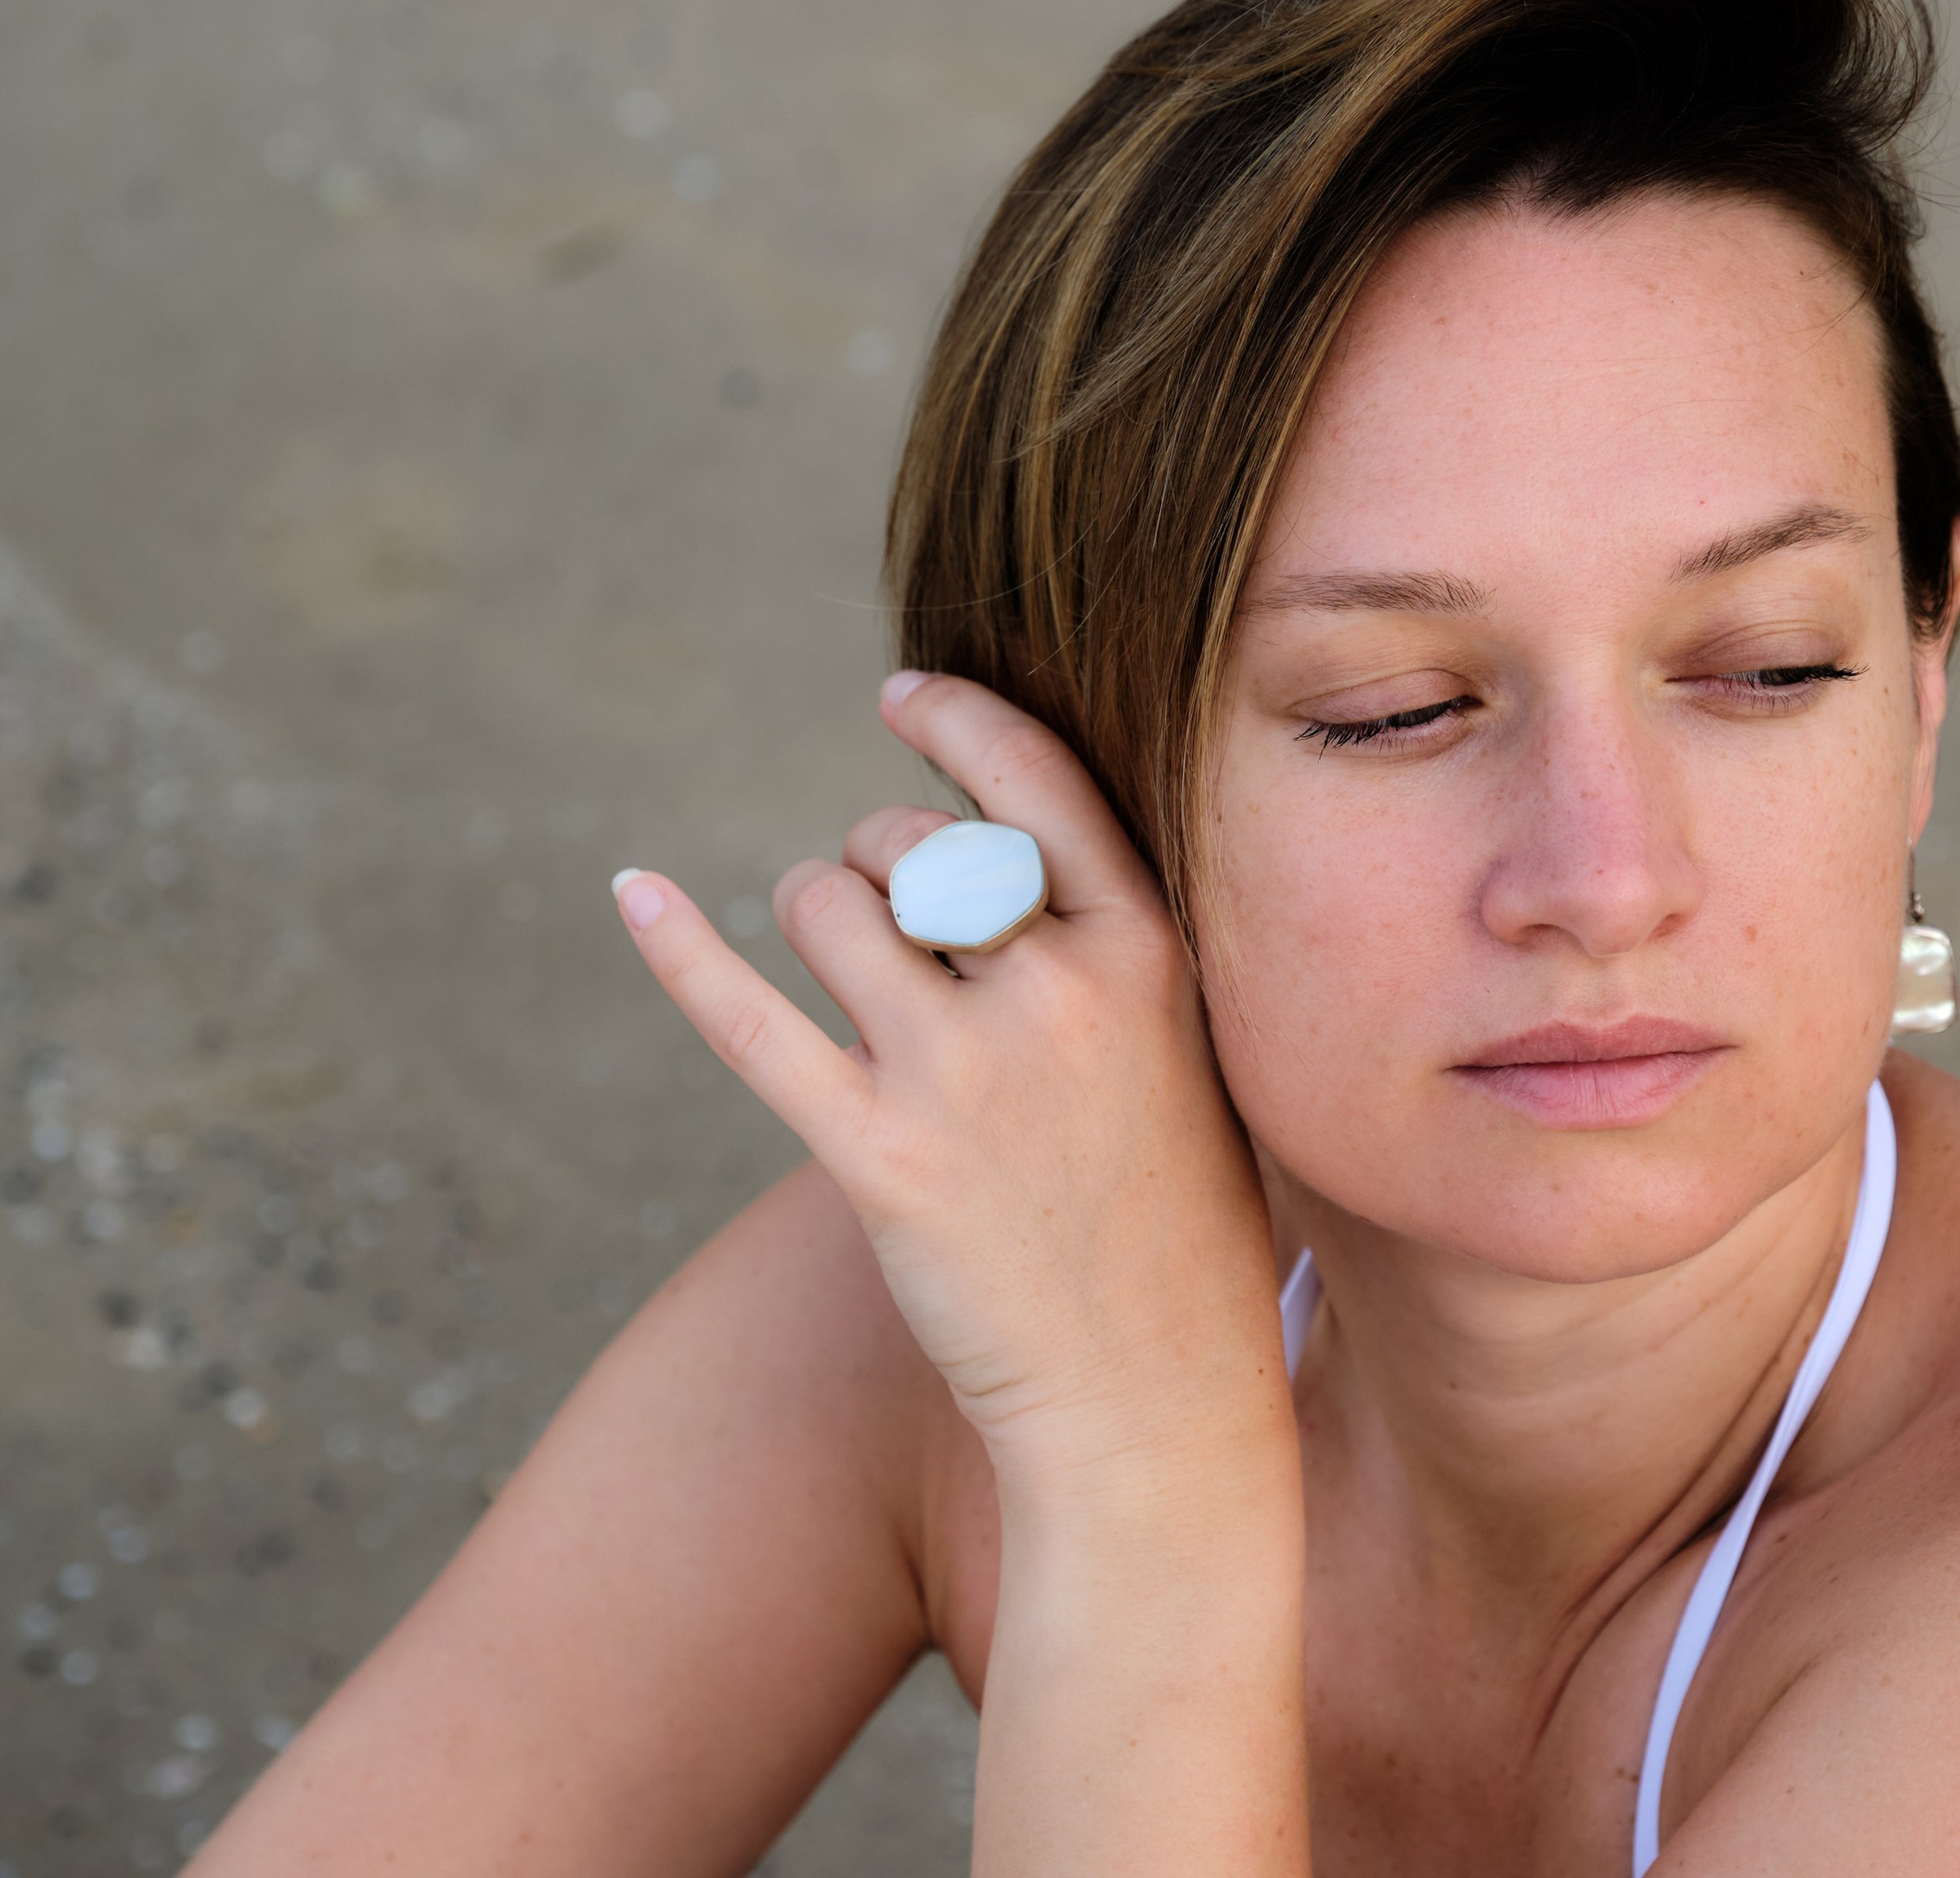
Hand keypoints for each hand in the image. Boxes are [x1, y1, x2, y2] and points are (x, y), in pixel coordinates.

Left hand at [612, 672, 1291, 1491]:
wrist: (1157, 1402)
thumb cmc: (1180, 1227)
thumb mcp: (1186, 1053)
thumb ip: (1105, 952)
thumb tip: (978, 856)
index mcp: (1148, 951)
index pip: (1035, 778)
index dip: (956, 720)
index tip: (900, 696)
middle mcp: (1057, 990)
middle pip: (907, 843)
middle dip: (877, 859)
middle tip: (889, 924)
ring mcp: (964, 1074)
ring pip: (826, 905)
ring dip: (813, 913)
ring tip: (839, 976)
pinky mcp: (878, 1156)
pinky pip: (749, 1017)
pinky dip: (681, 949)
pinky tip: (633, 893)